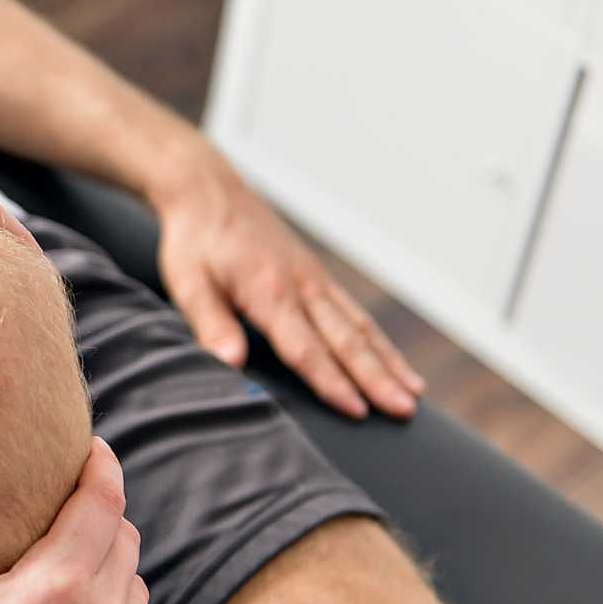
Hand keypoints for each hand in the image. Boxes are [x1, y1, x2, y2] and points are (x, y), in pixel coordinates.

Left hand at [153, 158, 424, 418]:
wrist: (208, 192)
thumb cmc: (194, 242)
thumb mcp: (188, 283)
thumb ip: (211, 323)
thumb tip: (230, 364)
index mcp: (270, 292)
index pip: (305, 348)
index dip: (332, 382)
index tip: (357, 412)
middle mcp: (302, 286)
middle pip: (347, 340)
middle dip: (378, 379)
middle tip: (405, 411)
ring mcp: (313, 279)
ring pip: (360, 326)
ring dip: (389, 362)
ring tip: (414, 394)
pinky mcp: (315, 275)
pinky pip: (353, 312)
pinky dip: (377, 340)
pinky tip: (391, 360)